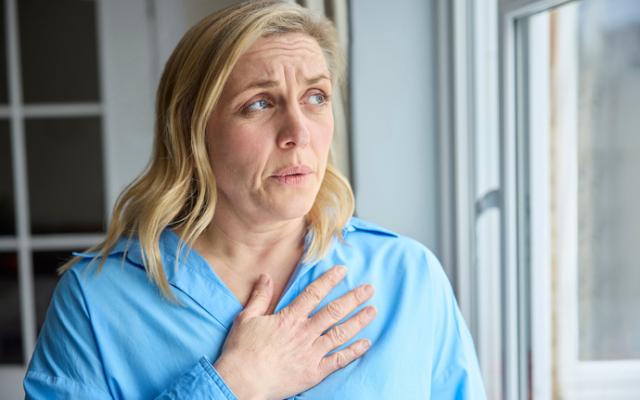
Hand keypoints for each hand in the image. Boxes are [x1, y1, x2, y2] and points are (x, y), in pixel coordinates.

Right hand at [213, 265, 376, 399]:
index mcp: (289, 318)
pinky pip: (338, 360)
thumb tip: (266, 276)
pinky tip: (366, 343)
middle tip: (369, 289)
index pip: (314, 294)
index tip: (343, 271)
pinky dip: (353, 352)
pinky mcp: (313, 372)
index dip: (330, 280)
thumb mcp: (246, 318)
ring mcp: (311, 353)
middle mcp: (304, 332)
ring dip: (358, 321)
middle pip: (334, 311)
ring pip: (340, 333)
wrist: (242, 382)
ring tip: (373, 311)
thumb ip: (260, 296)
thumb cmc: (241, 351)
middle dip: (353, 298)